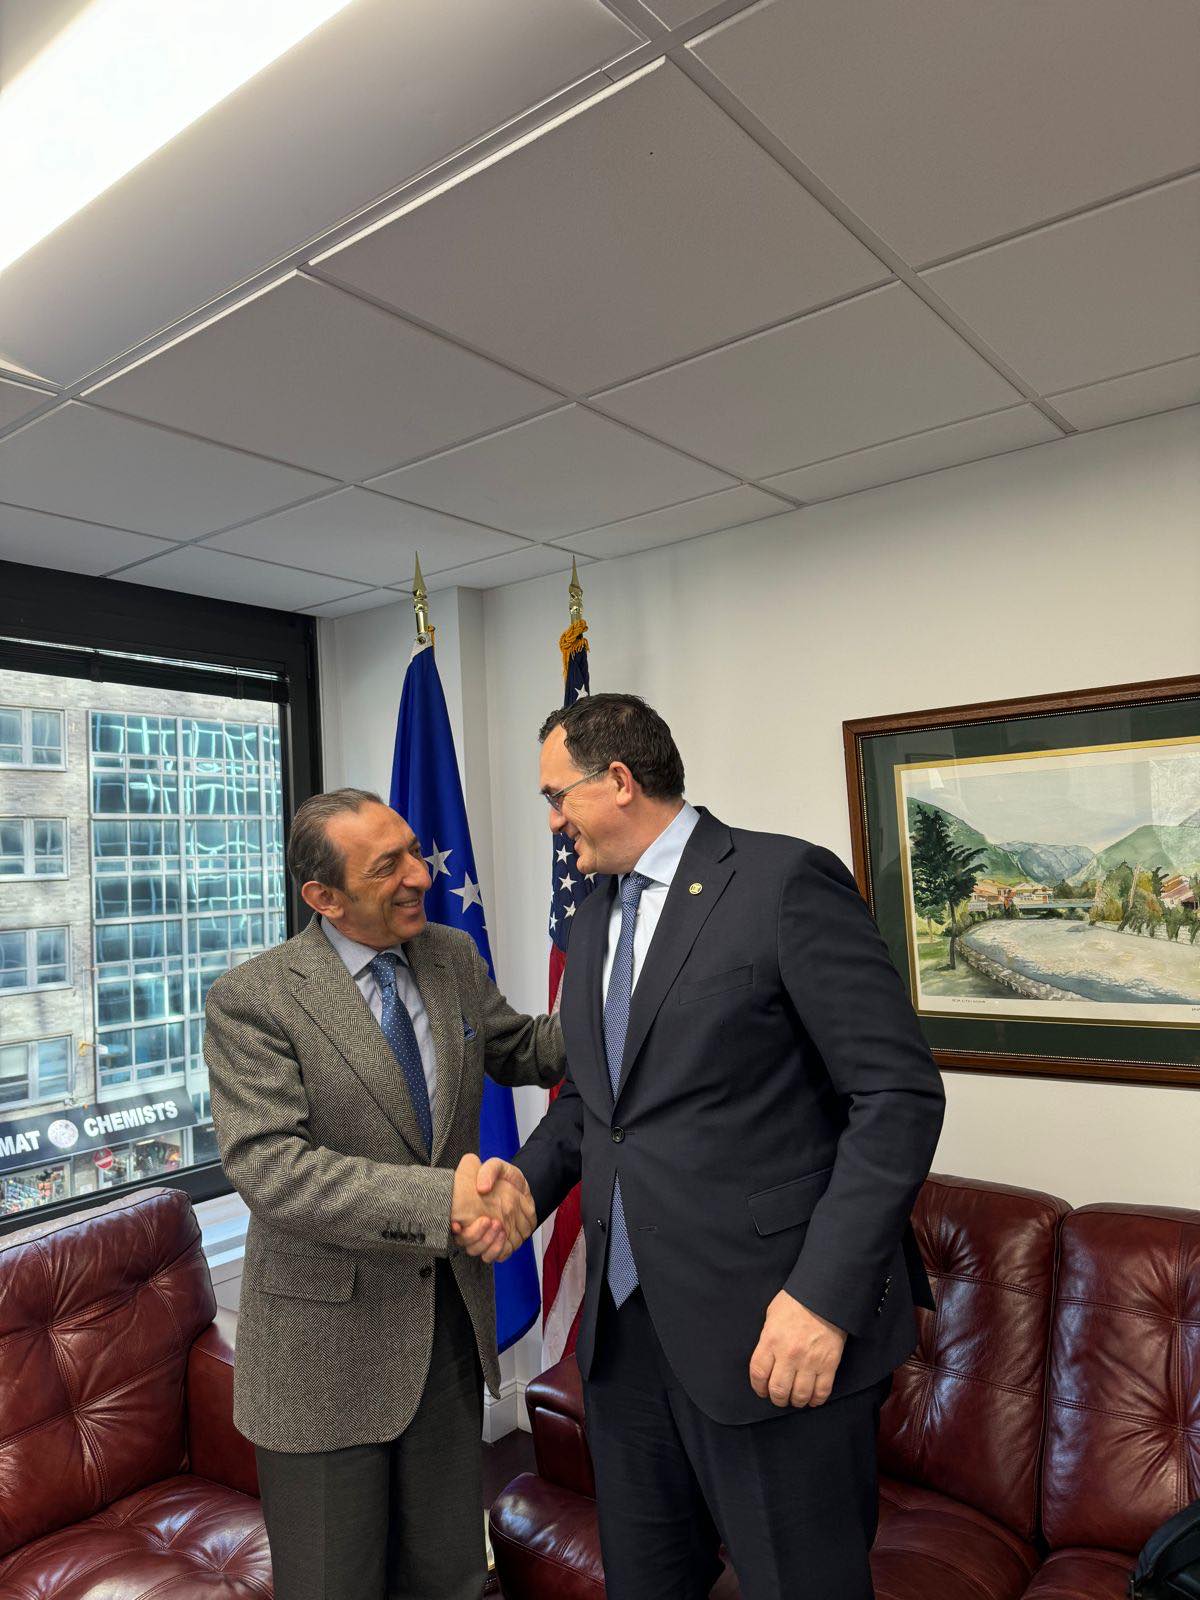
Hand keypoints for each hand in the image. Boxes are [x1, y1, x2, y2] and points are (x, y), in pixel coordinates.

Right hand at [450, 1155, 535, 1262]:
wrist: (522, 1187)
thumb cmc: (506, 1179)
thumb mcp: (497, 1167)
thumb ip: (488, 1170)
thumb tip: (482, 1187)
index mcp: (469, 1211)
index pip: (456, 1229)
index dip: (455, 1229)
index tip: (459, 1225)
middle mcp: (478, 1227)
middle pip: (468, 1245)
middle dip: (477, 1236)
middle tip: (488, 1221)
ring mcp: (491, 1236)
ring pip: (482, 1253)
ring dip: (489, 1243)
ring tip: (499, 1227)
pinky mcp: (505, 1242)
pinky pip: (499, 1256)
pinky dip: (500, 1250)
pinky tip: (505, 1235)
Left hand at [749, 1289, 846, 1407]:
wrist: (825, 1295)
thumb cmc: (796, 1301)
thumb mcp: (772, 1315)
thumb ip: (768, 1339)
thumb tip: (767, 1357)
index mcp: (771, 1340)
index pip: (758, 1374)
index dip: (758, 1387)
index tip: (761, 1390)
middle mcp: (788, 1354)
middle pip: (778, 1390)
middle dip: (776, 1398)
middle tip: (778, 1397)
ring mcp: (810, 1361)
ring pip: (799, 1395)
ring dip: (795, 1401)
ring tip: (795, 1399)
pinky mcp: (829, 1364)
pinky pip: (822, 1391)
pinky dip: (816, 1400)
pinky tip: (812, 1399)